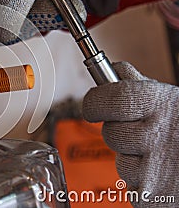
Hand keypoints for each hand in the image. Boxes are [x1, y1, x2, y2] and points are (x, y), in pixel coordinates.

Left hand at [83, 62, 178, 206]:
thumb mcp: (175, 102)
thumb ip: (144, 88)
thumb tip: (116, 70)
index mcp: (162, 104)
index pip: (112, 97)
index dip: (96, 102)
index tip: (93, 106)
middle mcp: (157, 134)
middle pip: (110, 132)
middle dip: (118, 133)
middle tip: (137, 133)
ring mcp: (153, 167)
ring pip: (121, 161)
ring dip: (133, 160)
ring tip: (160, 157)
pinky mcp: (150, 194)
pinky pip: (131, 184)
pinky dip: (142, 180)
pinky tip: (161, 174)